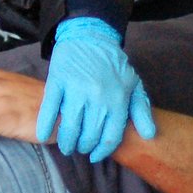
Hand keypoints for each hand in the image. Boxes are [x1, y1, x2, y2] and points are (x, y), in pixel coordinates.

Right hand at [35, 17, 155, 162]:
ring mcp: (76, 89)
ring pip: (69, 127)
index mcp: (117, 100)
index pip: (110, 137)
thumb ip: (142, 111)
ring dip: (66, 142)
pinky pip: (49, 109)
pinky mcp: (57, 82)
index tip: (95, 156)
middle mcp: (98, 97)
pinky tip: (43, 135)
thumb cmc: (113, 64)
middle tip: (80, 148)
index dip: (102, 151)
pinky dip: (45, 125)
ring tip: (66, 145)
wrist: (91, 36)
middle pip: (89, 135)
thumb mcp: (134, 85)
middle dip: (84, 147)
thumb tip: (149, 136)